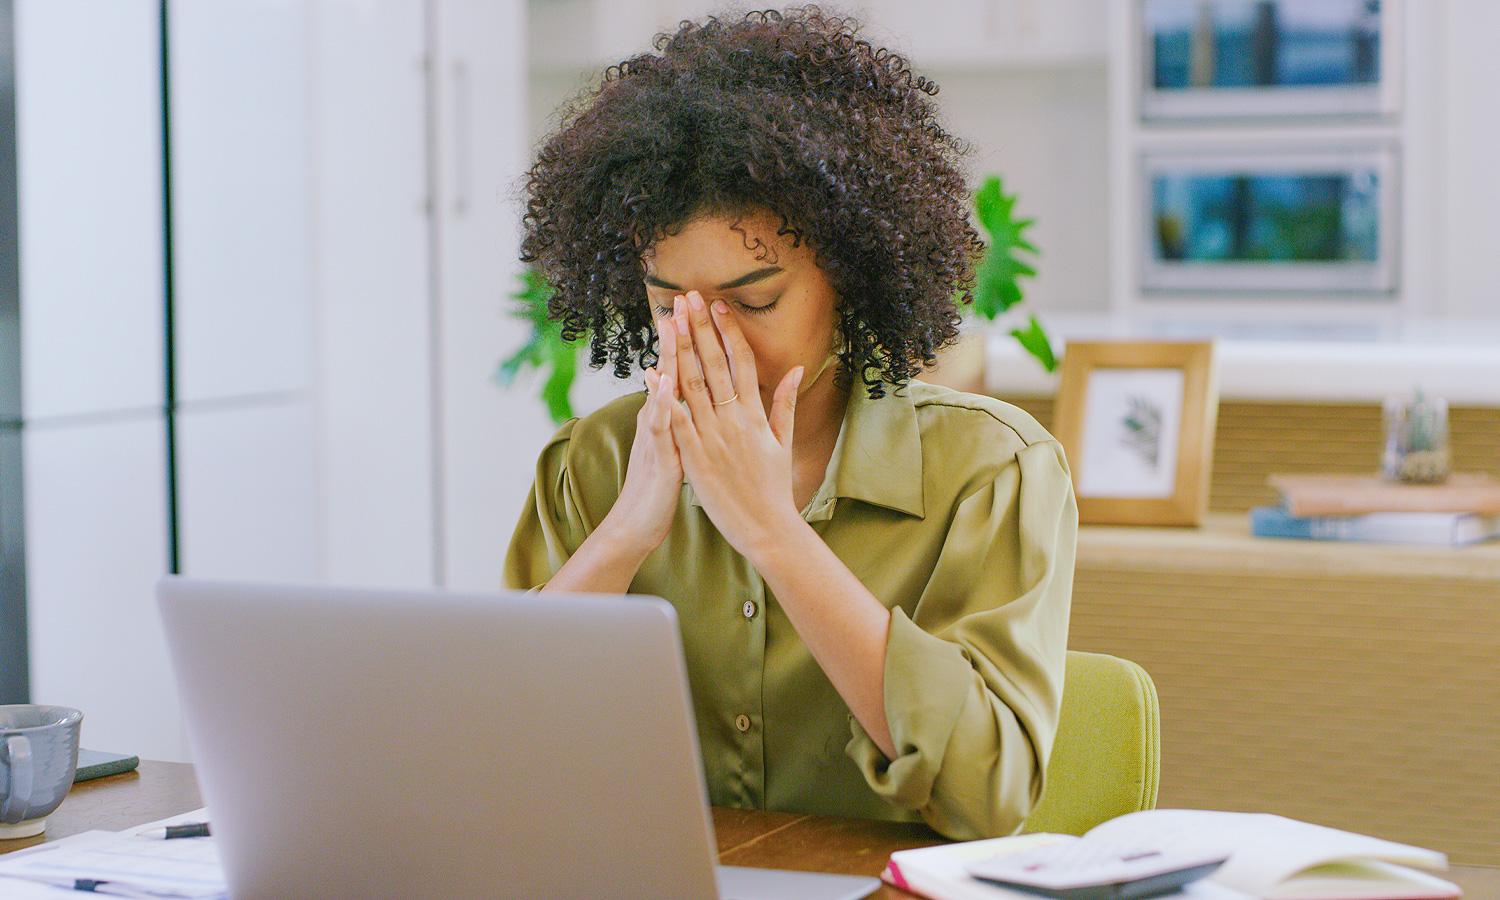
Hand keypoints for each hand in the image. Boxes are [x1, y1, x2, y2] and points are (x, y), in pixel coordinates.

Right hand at [599, 312, 684, 554]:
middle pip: (670, 369)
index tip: (696, 306)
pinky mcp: (656, 456)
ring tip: (672, 327)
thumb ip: (674, 414)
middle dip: (678, 334)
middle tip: (682, 298)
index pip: (679, 369)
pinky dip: (661, 403)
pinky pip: (658, 426)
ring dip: (668, 357)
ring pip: (662, 391)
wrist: (637, 523)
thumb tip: (673, 385)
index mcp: (668, 415)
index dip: (688, 338)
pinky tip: (663, 381)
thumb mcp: (670, 444)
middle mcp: (659, 419)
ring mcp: (656, 435)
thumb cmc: (658, 485)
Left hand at [667, 291, 804, 559]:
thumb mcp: (784, 442)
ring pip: (693, 385)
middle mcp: (734, 420)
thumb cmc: (775, 489)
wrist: (767, 529)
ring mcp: (713, 437)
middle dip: (701, 329)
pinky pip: (678, 421)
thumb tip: (794, 370)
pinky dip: (665, 396)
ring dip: (681, 350)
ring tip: (671, 321)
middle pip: (714, 365)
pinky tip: (654, 373)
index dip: (728, 332)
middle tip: (690, 298)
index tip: (718, 307)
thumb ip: (784, 404)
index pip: (741, 363)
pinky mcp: (695, 457)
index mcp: (755, 414)